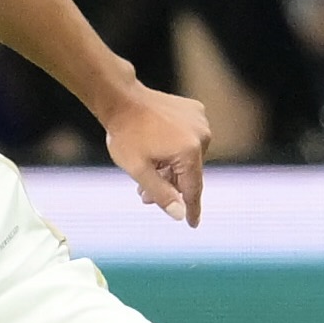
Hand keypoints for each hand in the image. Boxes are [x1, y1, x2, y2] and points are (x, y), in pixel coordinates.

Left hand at [103, 85, 210, 225]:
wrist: (121, 97)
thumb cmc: (126, 134)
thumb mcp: (138, 170)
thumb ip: (161, 194)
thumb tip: (180, 215)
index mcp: (190, 151)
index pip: (193, 189)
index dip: (191, 209)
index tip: (192, 224)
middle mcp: (202, 136)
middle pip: (189, 172)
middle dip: (169, 186)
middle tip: (145, 197)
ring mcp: (200, 121)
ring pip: (188, 157)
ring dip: (171, 167)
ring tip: (148, 172)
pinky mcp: (195, 111)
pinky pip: (188, 139)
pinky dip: (175, 149)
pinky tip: (157, 150)